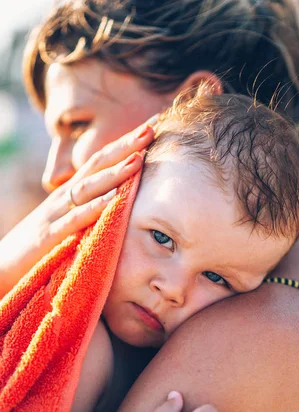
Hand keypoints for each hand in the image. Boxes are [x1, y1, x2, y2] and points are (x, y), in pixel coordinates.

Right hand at [0, 121, 154, 296]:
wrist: (0, 267)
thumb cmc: (37, 249)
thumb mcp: (66, 225)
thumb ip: (88, 213)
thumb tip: (118, 203)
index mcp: (70, 195)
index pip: (100, 162)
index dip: (124, 145)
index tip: (150, 126)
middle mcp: (64, 198)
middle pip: (96, 166)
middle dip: (125, 147)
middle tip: (152, 128)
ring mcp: (55, 215)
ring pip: (88, 188)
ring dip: (115, 172)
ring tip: (139, 157)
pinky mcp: (49, 236)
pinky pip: (74, 220)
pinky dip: (94, 208)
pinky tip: (114, 198)